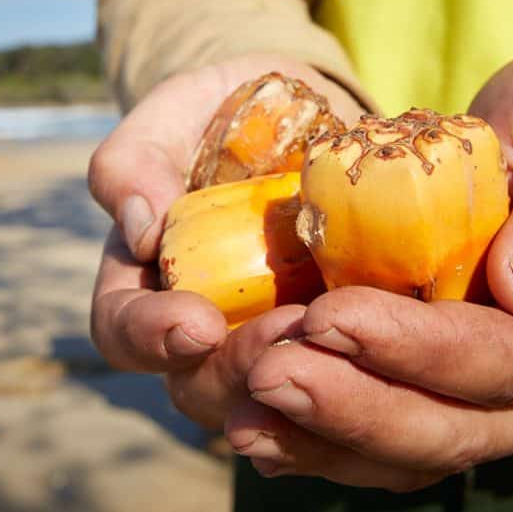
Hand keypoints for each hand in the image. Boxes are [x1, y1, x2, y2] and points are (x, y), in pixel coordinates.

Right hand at [88, 56, 363, 381]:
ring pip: (274, 401)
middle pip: (199, 386)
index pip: (123, 332)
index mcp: (145, 283)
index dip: (150, 338)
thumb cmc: (227, 111)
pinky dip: (361, 379)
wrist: (313, 114)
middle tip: (288, 328)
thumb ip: (137, 159)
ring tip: (340, 334)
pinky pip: (343, 384)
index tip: (197, 321)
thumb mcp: (175, 112)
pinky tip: (388, 355)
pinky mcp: (338, 341)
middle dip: (240, 369)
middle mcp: (204, 329)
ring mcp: (273, 341)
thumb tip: (140, 231)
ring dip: (304, 380)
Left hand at [224, 49, 512, 489]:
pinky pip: (385, 438)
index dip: (426, 350)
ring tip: (246, 411)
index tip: (332, 316)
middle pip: (460, 428)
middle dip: (358, 406)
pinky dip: (319, 440)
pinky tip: (256, 425)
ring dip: (325, 436)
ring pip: (415, 450)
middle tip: (270, 372)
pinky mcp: (441, 387)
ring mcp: (497, 394)